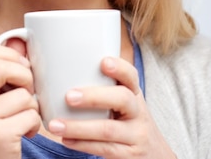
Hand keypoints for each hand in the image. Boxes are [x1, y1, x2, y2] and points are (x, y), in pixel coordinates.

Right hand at [0, 43, 40, 158]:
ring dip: (32, 108)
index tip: (21, 66)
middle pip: (2, 67)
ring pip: (23, 95)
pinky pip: (30, 116)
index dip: (10, 54)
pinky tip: (24, 133)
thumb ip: (0, 71)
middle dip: (25, 77)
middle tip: (27, 91)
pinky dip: (34, 125)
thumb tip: (20, 40)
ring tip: (21, 119)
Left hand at [46, 57, 175, 158]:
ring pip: (108, 129)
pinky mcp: (129, 155)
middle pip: (123, 99)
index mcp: (134, 95)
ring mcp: (136, 135)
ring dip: (78, 127)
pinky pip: (105, 149)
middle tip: (69, 96)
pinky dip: (83, 144)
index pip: (131, 77)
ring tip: (55, 125)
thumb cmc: (128, 124)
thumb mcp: (125, 106)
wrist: (155, 156)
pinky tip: (66, 140)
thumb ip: (104, 91)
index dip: (120, 68)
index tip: (103, 62)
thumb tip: (62, 72)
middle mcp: (138, 113)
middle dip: (94, 97)